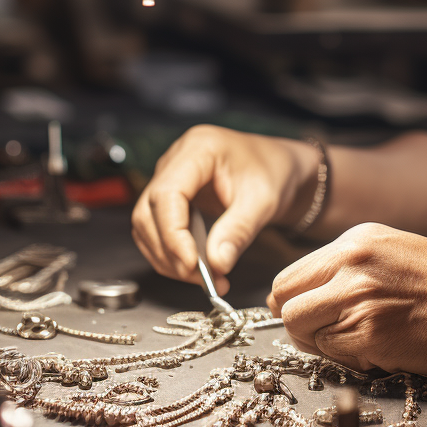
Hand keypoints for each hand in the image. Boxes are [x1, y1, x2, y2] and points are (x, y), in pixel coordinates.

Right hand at [131, 125, 316, 293]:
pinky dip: (173, 254)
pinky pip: (158, 230)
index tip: (191, 264)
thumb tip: (217, 265)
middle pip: (150, 212)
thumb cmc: (273, 172)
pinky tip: (198, 268)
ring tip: (205, 278)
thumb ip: (239, 230)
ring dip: (169, 258)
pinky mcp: (172, 197)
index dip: (173, 233)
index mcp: (198, 148)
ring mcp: (169, 176)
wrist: (279, 167)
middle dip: (170, 252)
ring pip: (147, 225)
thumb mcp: (264, 200)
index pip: (167, 193)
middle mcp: (175, 159)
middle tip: (202, 278)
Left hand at [267, 223, 426, 376]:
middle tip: (323, 334)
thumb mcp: (396, 249)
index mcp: (357, 240)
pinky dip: (348, 360)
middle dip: (297, 323)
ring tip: (357, 341)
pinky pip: (331, 354)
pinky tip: (378, 351)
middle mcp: (351, 263)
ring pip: (301, 331)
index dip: (292, 301)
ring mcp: (356, 298)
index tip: (306, 314)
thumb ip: (348, 265)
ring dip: (322, 344)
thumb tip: (296, 293)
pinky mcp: (367, 335)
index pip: (291, 275)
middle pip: (284, 302)